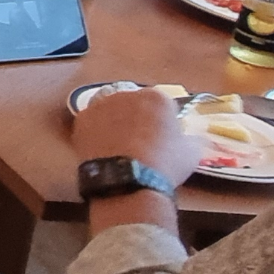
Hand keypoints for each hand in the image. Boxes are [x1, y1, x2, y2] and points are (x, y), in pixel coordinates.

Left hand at [71, 88, 190, 184]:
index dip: (164, 120)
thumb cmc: (165, 164)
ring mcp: (101, 105)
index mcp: (157, 97)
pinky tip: (102, 149)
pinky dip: (96, 133)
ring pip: (111, 111)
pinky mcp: (82, 119)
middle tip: (140, 142)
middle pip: (134, 104)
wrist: (128, 179)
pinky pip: (92, 123)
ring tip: (120, 146)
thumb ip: (191, 139)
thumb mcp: (191, 153)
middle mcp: (127, 94)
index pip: (162, 104)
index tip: (164, 136)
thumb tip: (191, 139)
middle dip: (138, 118)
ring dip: (115, 122)